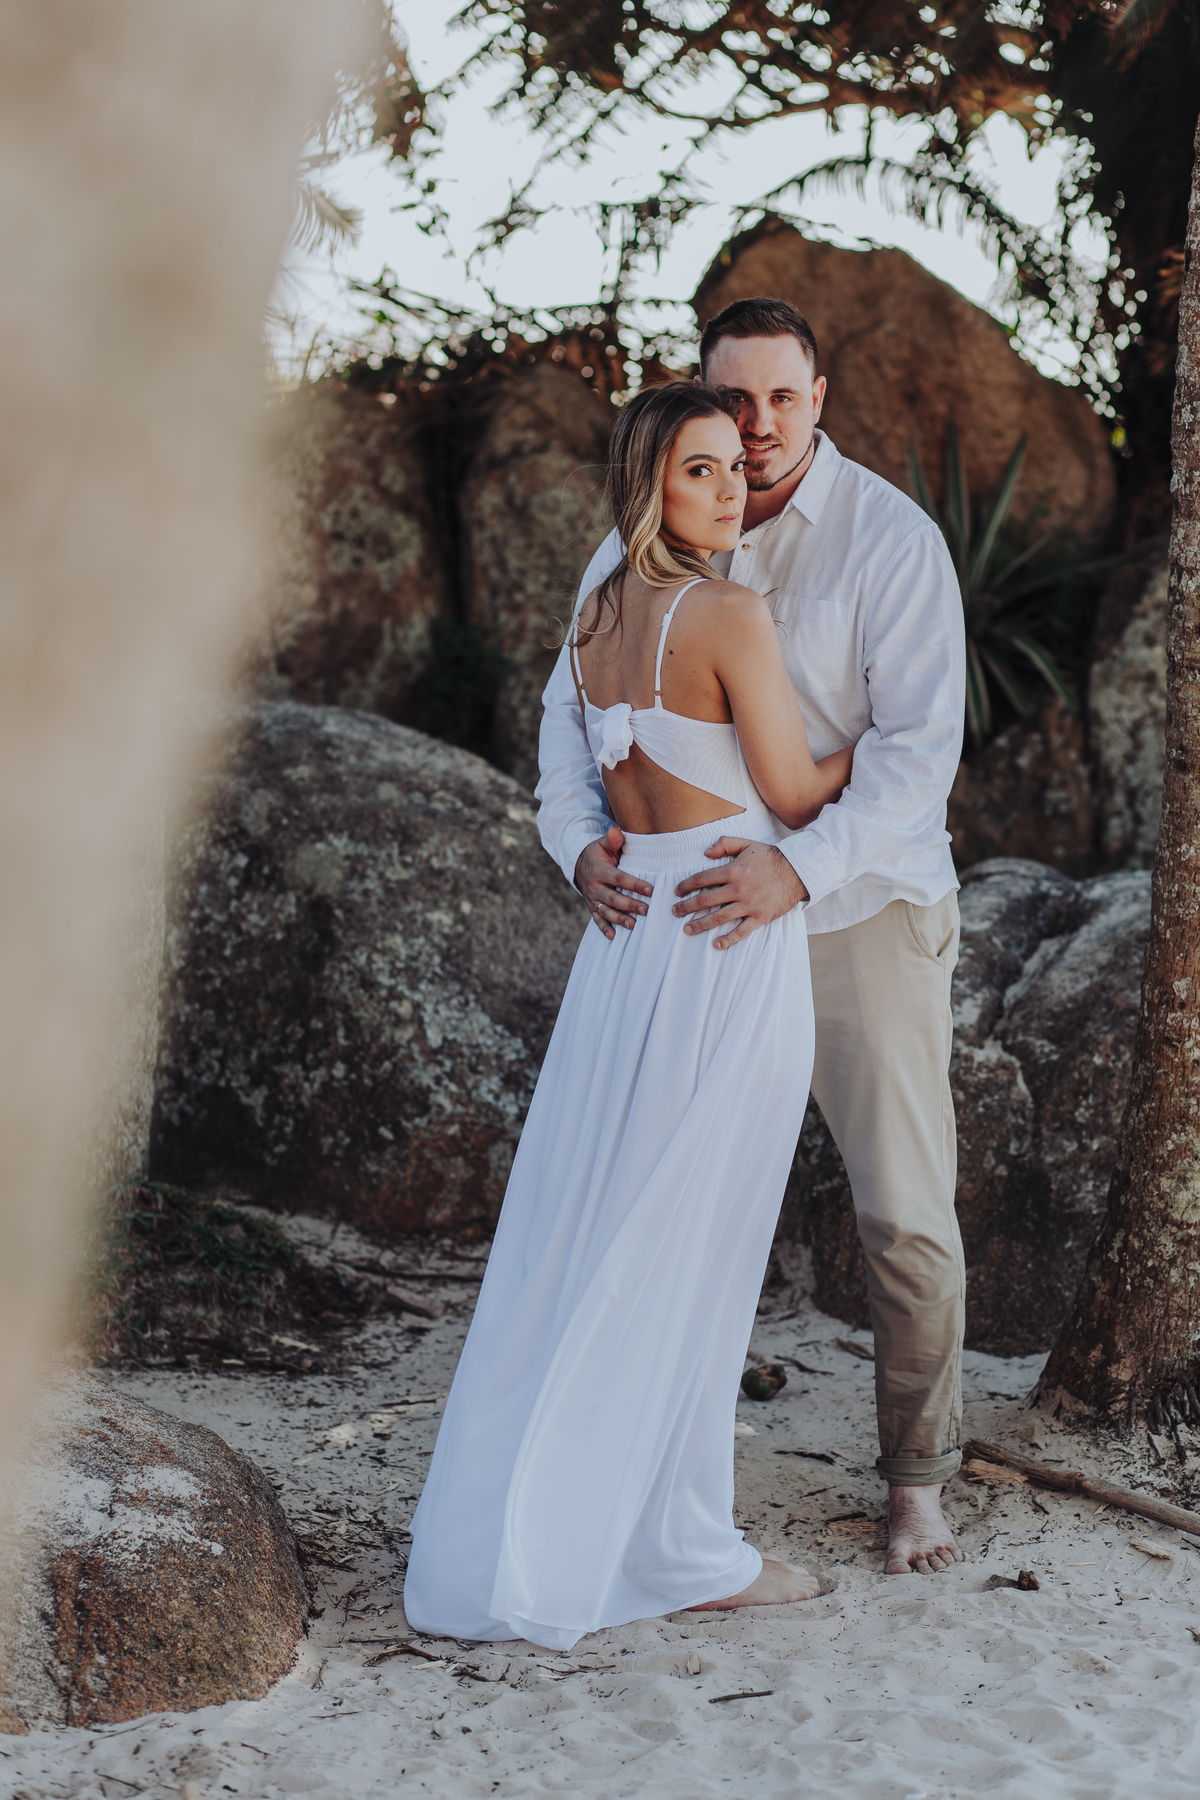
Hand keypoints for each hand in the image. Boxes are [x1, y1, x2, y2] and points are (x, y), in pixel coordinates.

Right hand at [574, 828, 653, 939]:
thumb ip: (612, 839)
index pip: (620, 879)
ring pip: (606, 912)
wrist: (579, 864)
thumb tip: (617, 833)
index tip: (650, 890)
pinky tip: (613, 936)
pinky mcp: (592, 907)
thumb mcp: (603, 844)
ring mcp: (592, 899)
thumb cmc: (599, 853)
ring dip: (619, 919)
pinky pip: (597, 919)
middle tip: (646, 910)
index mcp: (600, 871)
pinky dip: (603, 929)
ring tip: (633, 925)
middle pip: (614, 898)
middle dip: (630, 905)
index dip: (634, 885)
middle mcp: (595, 887)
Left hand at [672, 838, 807, 949]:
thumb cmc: (771, 857)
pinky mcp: (760, 917)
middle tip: (675, 912)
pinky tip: (716, 944)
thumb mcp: (747, 844)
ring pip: (718, 918)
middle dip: (686, 907)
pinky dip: (728, 939)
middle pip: (705, 900)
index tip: (677, 892)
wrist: (797, 870)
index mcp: (732, 871)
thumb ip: (724, 844)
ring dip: (700, 924)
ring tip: (687, 929)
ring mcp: (748, 905)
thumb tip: (705, 853)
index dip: (686, 886)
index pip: (702, 879)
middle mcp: (737, 889)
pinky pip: (741, 931)